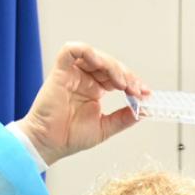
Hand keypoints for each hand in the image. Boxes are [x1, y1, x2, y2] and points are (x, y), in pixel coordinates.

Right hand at [14, 42, 146, 165]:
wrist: (48, 144)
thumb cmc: (69, 137)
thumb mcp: (105, 128)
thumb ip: (124, 118)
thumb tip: (143, 112)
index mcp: (95, 90)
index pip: (117, 77)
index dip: (133, 82)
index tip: (145, 93)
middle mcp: (84, 79)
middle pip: (110, 65)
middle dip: (126, 75)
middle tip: (136, 90)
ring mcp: (72, 74)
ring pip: (95, 56)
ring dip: (112, 66)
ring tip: (121, 83)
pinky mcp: (60, 71)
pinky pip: (71, 50)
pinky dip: (86, 51)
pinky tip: (98, 63)